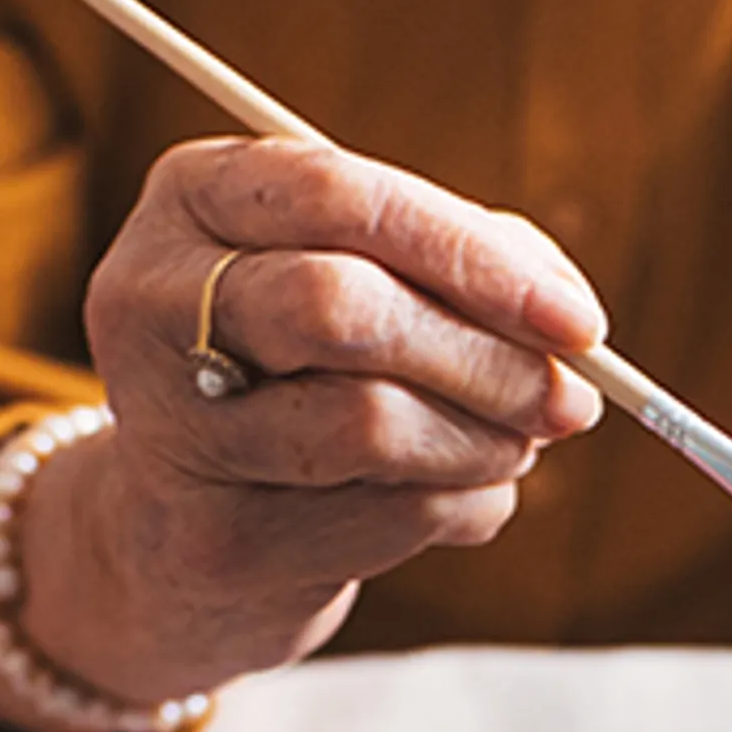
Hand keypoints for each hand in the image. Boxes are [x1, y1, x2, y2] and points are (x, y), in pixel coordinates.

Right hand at [0, 139, 607, 728]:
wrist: (187, 526)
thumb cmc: (303, 362)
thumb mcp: (356, 272)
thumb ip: (460, 262)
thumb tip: (565, 321)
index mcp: (193, 194)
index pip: (343, 198)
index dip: (473, 256)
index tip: (579, 320)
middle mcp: (152, 299)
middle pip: (341, 309)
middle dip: (485, 358)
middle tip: (571, 400)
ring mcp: (171, 426)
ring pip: (369, 423)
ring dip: (484, 441)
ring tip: (517, 442)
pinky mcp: (214, 538)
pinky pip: (385, 517)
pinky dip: (461, 504)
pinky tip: (457, 492)